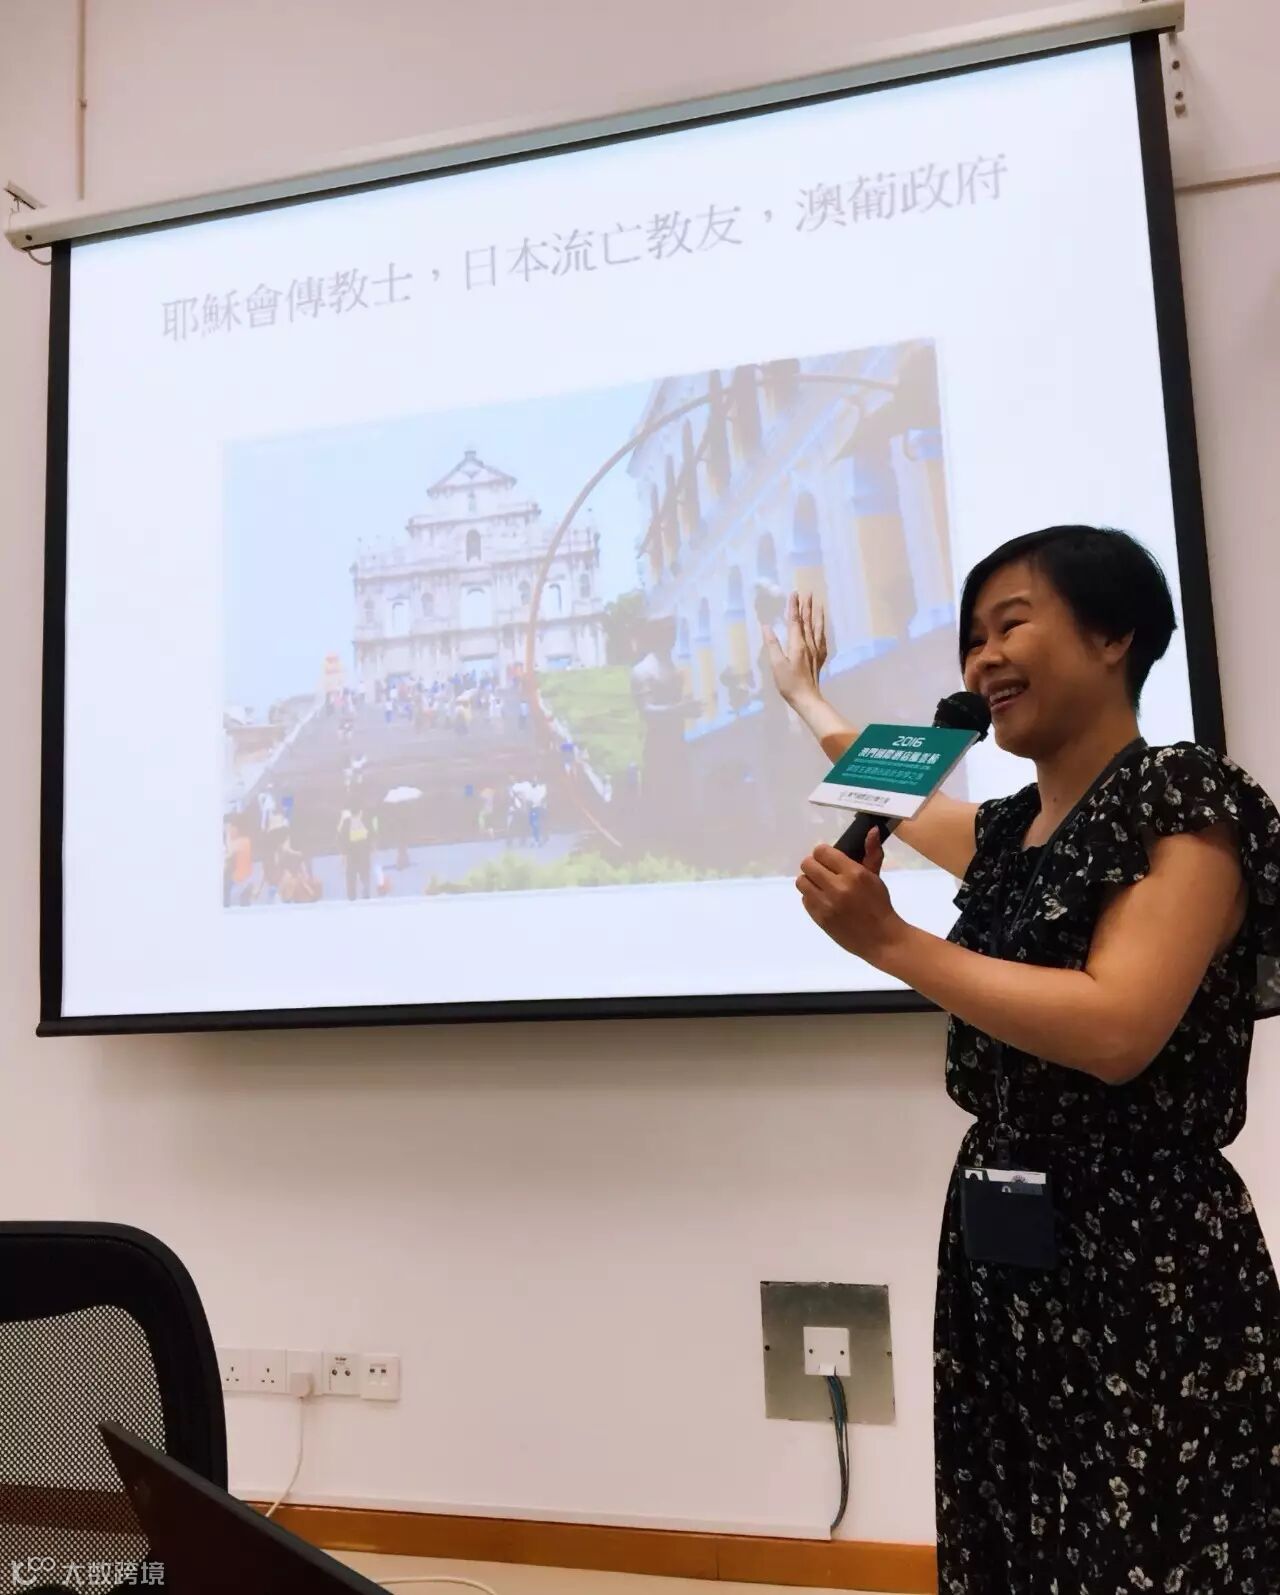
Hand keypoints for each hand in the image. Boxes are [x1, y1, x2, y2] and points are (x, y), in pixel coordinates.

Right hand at [763, 592, 826, 707]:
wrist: (807, 698)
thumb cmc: (789, 683)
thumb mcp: (777, 665)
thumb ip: (772, 645)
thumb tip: (767, 627)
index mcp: (797, 645)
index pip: (795, 621)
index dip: (794, 607)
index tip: (794, 593)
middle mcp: (808, 645)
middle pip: (808, 622)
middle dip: (807, 606)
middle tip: (808, 592)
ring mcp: (815, 651)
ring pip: (817, 629)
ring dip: (817, 615)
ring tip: (819, 604)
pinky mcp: (819, 658)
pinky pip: (821, 639)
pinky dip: (822, 630)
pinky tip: (822, 628)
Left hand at [795, 831, 904, 965]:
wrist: (880, 939)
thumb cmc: (879, 905)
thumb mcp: (876, 878)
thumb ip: (871, 853)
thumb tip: (872, 830)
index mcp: (853, 874)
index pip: (822, 852)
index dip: (823, 853)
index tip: (828, 858)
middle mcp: (837, 887)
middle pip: (807, 865)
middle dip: (814, 865)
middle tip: (823, 871)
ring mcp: (826, 904)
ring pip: (801, 881)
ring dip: (810, 881)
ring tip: (821, 886)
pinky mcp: (819, 918)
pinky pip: (804, 899)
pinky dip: (811, 897)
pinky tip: (823, 900)